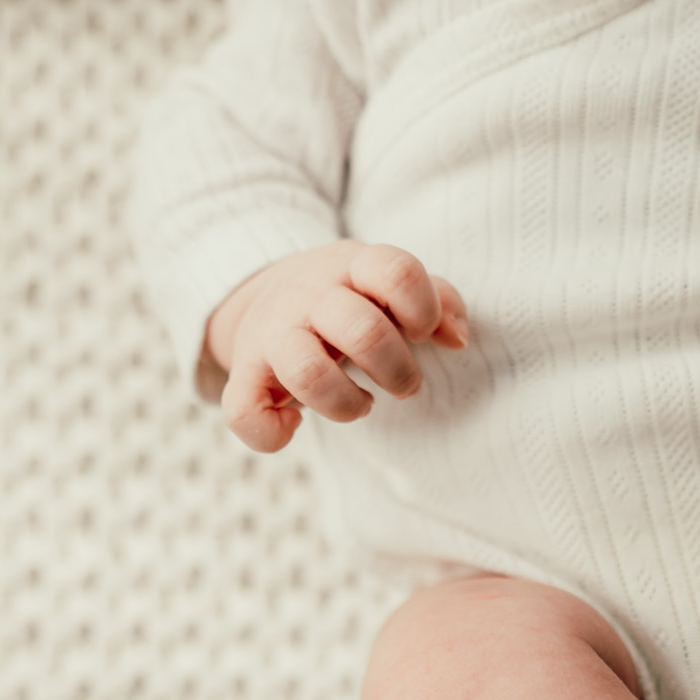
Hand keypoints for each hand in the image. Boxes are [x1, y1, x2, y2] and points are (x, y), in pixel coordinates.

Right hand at [205, 241, 468, 454]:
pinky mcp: (243, 373)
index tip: (422, 333)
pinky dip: (273, 433)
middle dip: (398, 371)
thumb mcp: (388, 283)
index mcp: (353, 266)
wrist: (264, 295)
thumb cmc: (349, 297)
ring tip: (362, 405)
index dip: (423, 309)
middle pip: (361, 329)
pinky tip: (294, 425)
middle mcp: (309, 295)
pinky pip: (243, 412)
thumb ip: (436, 299)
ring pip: (306, 371)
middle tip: (406, 385)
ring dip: (346, 403)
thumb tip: (456, 338)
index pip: (395, 271)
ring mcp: (272, 333)